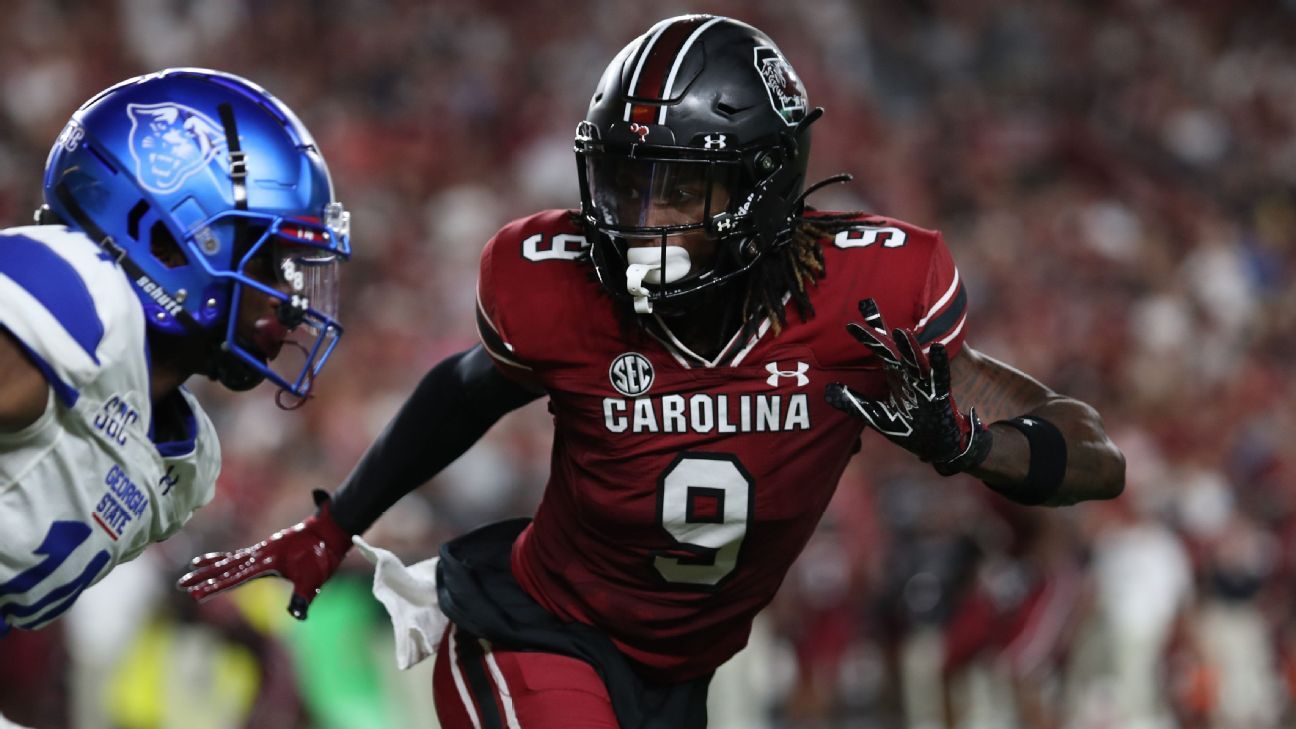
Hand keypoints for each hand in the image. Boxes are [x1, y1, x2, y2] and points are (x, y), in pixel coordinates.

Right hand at [177, 490, 352, 619]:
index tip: (197, 594)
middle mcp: (259, 554)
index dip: (216, 587)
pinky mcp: (265, 549)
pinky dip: (223, 558)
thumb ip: (303, 597)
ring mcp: (261, 550)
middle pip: (226, 567)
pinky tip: (213, 561)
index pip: (236, 577)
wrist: (329, 531)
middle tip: (181, 585)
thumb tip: (297, 616)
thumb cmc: (322, 556)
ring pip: (229, 560)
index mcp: (267, 562)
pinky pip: (238, 555)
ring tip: (189, 571)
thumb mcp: (314, 580)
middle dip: (204, 577)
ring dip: (209, 567)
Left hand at [826, 298, 990, 474]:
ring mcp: (924, 383)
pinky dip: (939, 363)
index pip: (878, 350)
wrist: (936, 446)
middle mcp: (907, 374)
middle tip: (868, 307)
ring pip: (915, 361)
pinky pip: (940, 377)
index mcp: (894, 374)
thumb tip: (827, 390)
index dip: (866, 335)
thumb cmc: (908, 427)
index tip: (849, 324)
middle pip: (893, 348)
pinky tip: (937, 348)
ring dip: (909, 347)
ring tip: (900, 331)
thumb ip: (854, 403)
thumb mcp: (876, 416)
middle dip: (881, 330)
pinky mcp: (939, 395)